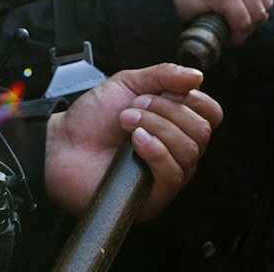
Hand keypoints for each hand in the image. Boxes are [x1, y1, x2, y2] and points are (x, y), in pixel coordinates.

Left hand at [44, 63, 223, 220]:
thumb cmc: (91, 119)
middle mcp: (178, 152)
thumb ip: (163, 75)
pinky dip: (156, 152)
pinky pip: (173, 176)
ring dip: (156, 128)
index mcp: (177, 125)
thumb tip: (197, 76)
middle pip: (201, 131)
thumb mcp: (128, 84)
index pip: (212, 113)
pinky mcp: (154, 198)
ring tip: (127, 123)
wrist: (61, 145)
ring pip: (189, 151)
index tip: (163, 91)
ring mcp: (167, 176)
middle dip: (166, 112)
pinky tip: (135, 142)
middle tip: (133, 108)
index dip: (192, 99)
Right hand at [167, 0, 273, 45]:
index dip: (259, 5)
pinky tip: (226, 35)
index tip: (245, 15)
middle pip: (266, 1)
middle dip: (253, 20)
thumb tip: (264, 7)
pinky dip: (236, 35)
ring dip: (245, 30)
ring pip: (257, 13)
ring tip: (230, 31)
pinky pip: (242, 21)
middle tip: (236, 27)